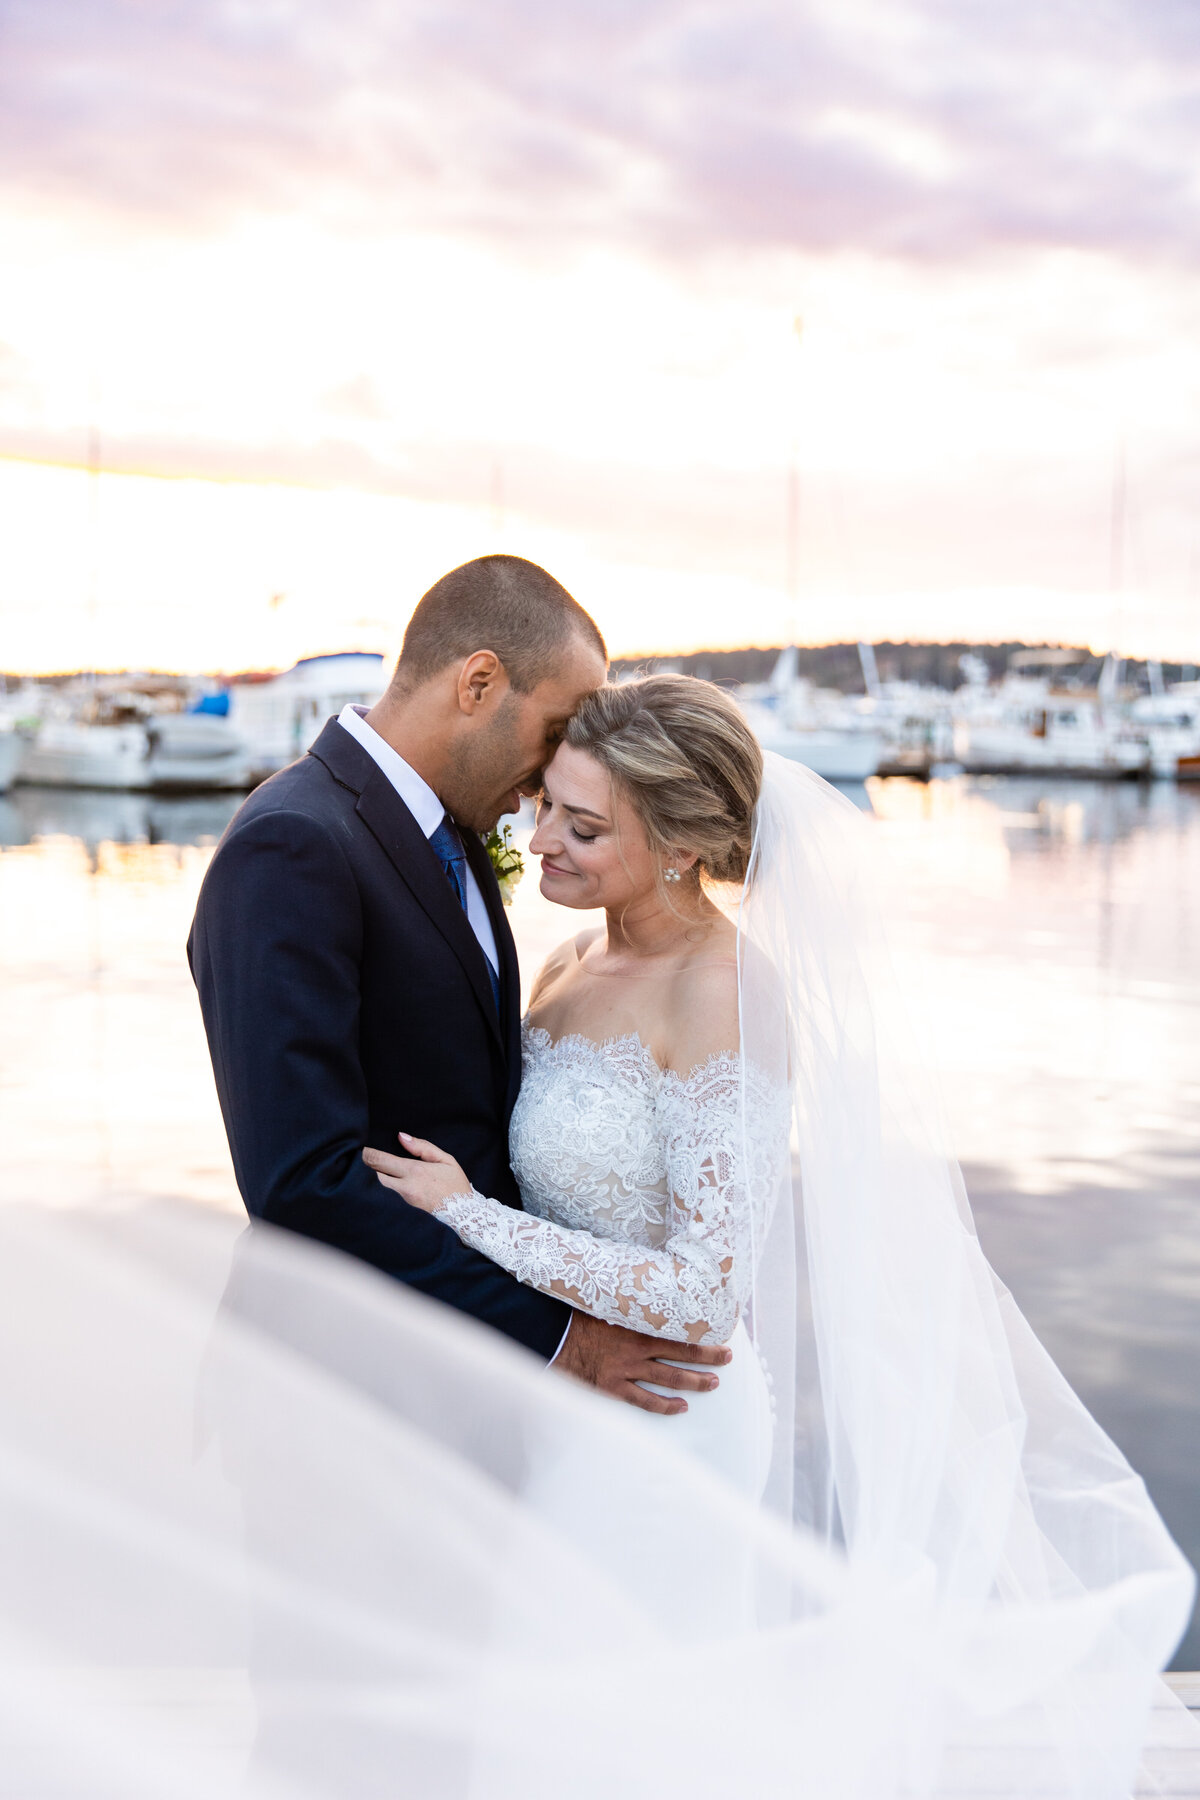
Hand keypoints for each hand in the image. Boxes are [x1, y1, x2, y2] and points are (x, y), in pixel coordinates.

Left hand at [362, 1134, 470, 1213]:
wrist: (463, 1211)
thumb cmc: (455, 1182)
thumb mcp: (445, 1159)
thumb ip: (422, 1147)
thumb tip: (401, 1136)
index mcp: (415, 1171)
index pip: (382, 1162)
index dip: (369, 1154)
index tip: (364, 1149)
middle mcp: (406, 1186)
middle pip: (378, 1175)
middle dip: (372, 1165)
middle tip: (370, 1155)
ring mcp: (405, 1198)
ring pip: (385, 1183)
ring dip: (382, 1173)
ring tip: (383, 1163)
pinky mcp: (407, 1204)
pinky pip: (393, 1190)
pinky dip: (391, 1181)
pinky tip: (397, 1175)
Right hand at [554, 1311, 731, 1415]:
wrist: (550, 1337)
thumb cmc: (574, 1314)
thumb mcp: (603, 1298)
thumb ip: (624, 1295)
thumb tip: (638, 1276)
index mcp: (638, 1324)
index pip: (679, 1329)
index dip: (701, 1331)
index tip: (720, 1329)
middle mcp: (639, 1349)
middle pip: (682, 1354)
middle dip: (707, 1357)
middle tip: (727, 1357)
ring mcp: (628, 1370)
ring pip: (669, 1379)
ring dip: (693, 1381)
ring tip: (712, 1383)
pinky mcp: (614, 1388)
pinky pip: (644, 1401)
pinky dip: (664, 1406)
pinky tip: (680, 1407)